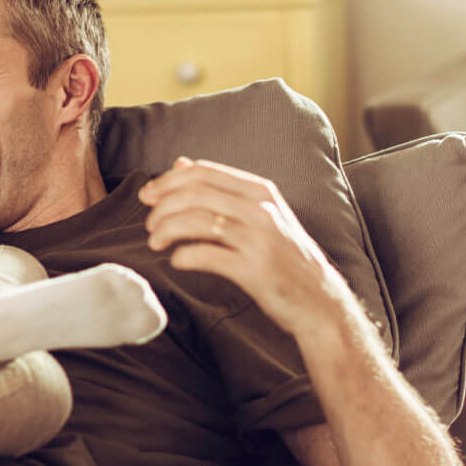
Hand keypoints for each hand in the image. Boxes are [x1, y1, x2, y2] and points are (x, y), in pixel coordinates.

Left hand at [138, 156, 348, 335]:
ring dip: (167, 230)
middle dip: (162, 206)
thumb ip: (221, 189)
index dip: (168, 180)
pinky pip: (208, 255)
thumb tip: (180, 164)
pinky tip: (177, 260)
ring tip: (155, 243)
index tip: (147, 195)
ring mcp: (260, 239)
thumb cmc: (285, 257)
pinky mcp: (256, 270)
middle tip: (148, 224)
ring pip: (198, 221)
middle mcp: (262, 209)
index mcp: (261, 191)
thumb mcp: (260, 214)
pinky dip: (184, 256)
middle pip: (196, 193)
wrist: (319, 300)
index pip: (204, 172)